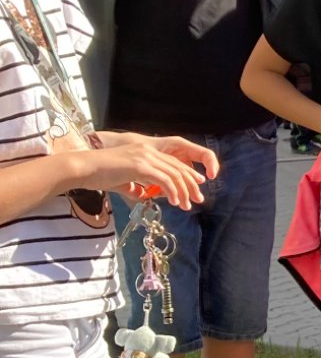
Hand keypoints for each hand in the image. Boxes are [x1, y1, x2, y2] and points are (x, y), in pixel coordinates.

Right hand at [90, 131, 212, 207]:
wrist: (84, 168)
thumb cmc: (98, 175)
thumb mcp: (122, 180)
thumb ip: (135, 186)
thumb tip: (142, 195)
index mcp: (145, 152)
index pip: (173, 163)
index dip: (187, 176)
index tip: (196, 188)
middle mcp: (148, 152)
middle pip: (178, 168)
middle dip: (191, 185)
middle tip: (198, 199)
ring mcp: (144, 158)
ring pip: (174, 174)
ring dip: (184, 191)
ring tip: (187, 205)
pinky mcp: (140, 166)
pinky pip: (164, 180)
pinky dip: (173, 192)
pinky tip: (176, 202)